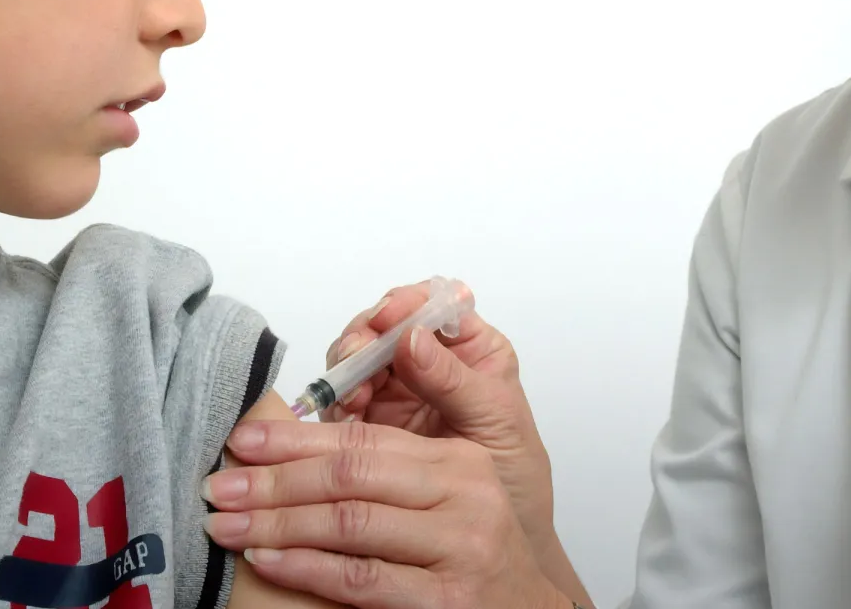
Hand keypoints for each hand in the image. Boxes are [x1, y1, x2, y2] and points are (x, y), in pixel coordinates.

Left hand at [203, 416, 576, 608]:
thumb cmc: (472, 556)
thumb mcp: (445, 496)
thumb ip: (386, 470)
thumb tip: (292, 446)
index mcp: (458, 460)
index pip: (363, 441)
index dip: (295, 439)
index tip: (242, 441)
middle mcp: (464, 496)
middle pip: (351, 477)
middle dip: (275, 480)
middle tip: (220, 486)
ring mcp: (459, 550)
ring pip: (349, 525)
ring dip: (277, 524)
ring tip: (227, 526)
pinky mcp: (446, 601)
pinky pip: (360, 579)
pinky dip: (305, 569)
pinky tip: (267, 561)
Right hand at [319, 285, 556, 545]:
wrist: (497, 547)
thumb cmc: (514, 478)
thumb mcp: (497, 424)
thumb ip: (457, 381)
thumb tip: (411, 338)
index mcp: (470, 349)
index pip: (434, 303)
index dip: (408, 303)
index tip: (390, 317)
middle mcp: (427, 362)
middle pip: (384, 325)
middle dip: (366, 336)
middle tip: (357, 356)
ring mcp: (395, 391)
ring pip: (355, 359)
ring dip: (346, 369)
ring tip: (352, 398)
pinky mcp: (368, 424)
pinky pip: (341, 401)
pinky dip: (336, 404)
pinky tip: (345, 418)